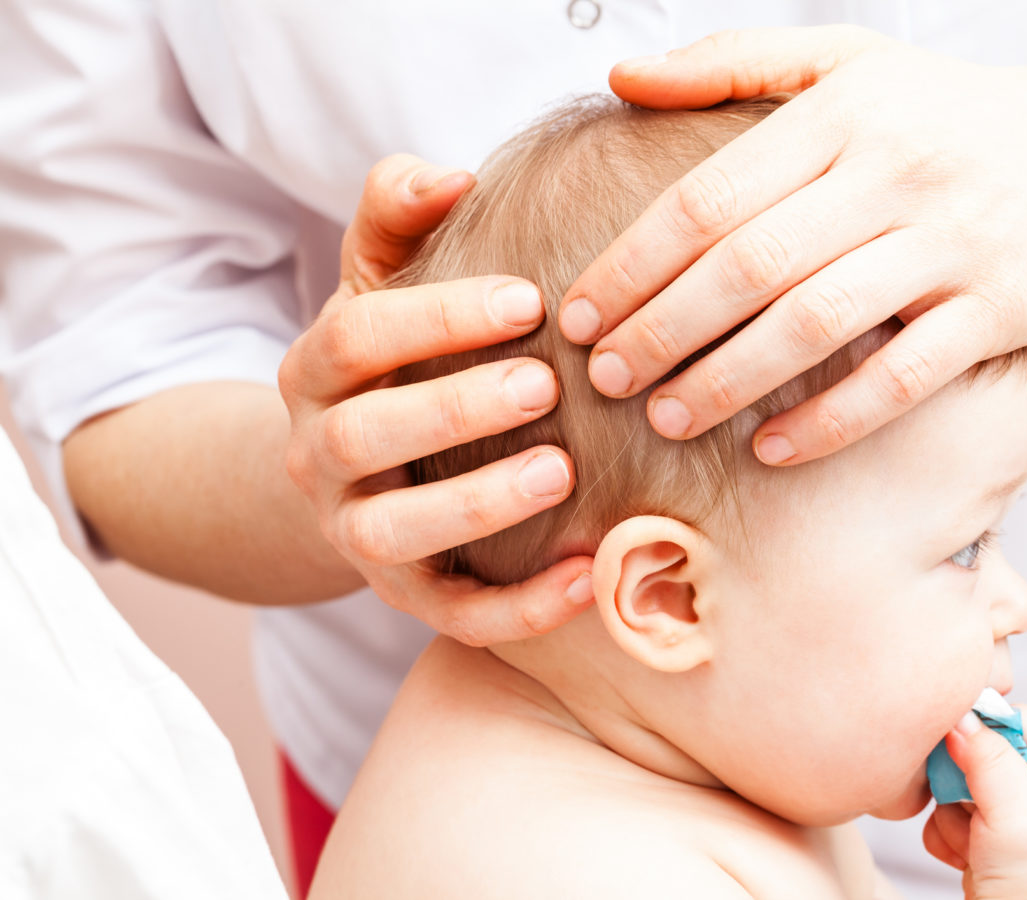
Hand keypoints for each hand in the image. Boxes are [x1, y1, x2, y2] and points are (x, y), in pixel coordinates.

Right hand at [279, 154, 593, 644]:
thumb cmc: (392, 358)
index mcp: (314, 370)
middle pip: (364, 436)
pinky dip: (516, 607)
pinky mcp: (404, 594)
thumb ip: (399, 214)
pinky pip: (451, 614)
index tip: (529, 299)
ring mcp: (354, 532)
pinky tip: (586, 577)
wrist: (356, 471)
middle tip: (543, 384)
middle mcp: (319, 454)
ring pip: (393, 533)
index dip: (435, 318)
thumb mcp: (380, 277)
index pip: (356, 335)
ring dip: (474, 505)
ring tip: (560, 473)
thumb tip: (449, 174)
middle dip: (451, 408)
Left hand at [562, 26, 1026, 464]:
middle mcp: (892, 172)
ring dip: (730, 379)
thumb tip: (620, 74)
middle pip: (748, 265)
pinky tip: (773, 451)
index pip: (709, 197)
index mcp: (840, 114)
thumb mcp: (847, 62)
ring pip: (816, 322)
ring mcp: (951, 242)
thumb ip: (731, 62)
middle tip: (603, 378)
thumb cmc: (949, 114)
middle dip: (661, 330)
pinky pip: (902, 377)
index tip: (578, 314)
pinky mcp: (999, 309)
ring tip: (668, 418)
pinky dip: (832, 419)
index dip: (632, 264)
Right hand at [922, 706, 1026, 899]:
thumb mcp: (1016, 812)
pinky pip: (948, 814)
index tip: (956, 744)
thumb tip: (959, 714)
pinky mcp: (987, 836)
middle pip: (982, 749)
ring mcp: (1013, 814)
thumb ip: (988, 757)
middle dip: (963, 782)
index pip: (1019, 720)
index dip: (985, 726)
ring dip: (953, 815)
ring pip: (957, 783)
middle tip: (972, 809)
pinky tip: (967, 859)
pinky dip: (948, 836)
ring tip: (974, 846)